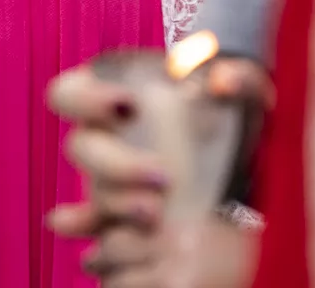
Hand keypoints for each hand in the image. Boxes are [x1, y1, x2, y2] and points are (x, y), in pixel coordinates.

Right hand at [46, 57, 270, 286]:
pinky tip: (93, 238)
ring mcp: (107, 179)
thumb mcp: (243, 89)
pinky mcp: (118, 214)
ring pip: (95, 191)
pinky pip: (89, 224)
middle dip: (117, 165)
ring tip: (156, 214)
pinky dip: (85, 230)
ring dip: (118, 203)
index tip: (125, 104)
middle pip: (82, 148)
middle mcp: (104, 137)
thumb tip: (223, 81)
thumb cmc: (230, 113)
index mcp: (117, 96)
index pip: (71, 92)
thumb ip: (238, 76)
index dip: (85, 97)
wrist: (242, 157)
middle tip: (161, 177)